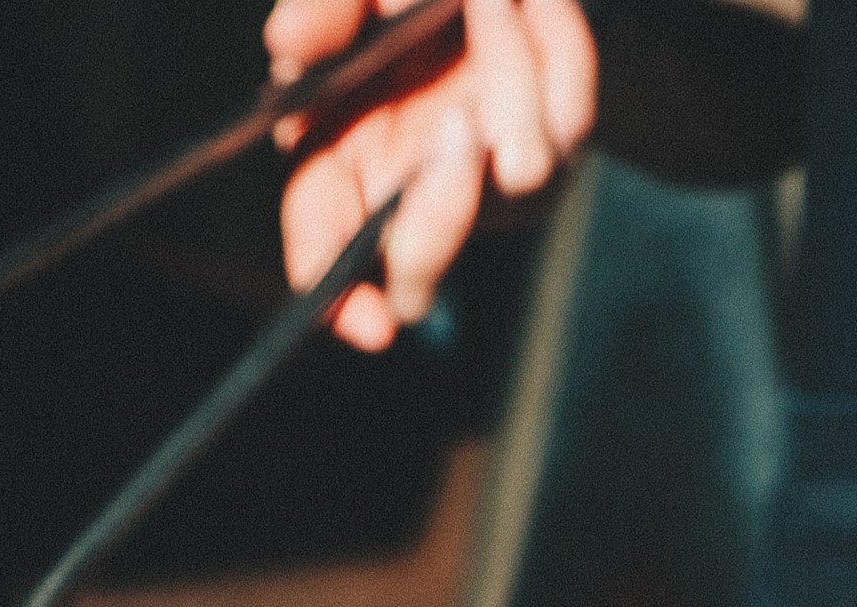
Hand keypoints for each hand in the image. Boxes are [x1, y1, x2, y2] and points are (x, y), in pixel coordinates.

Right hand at [266, 0, 597, 349]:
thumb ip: (321, 15)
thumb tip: (287, 44)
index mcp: (340, 168)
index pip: (322, 259)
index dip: (337, 304)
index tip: (371, 325)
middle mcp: (414, 197)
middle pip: (418, 273)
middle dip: (442, 212)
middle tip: (458, 121)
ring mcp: (496, 182)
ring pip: (521, 171)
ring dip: (505, 67)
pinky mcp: (562, 140)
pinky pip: (569, 110)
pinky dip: (550, 37)